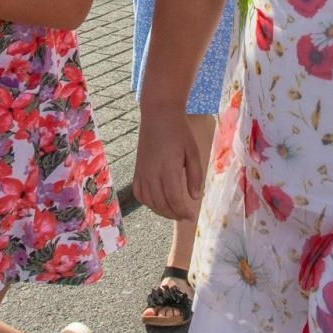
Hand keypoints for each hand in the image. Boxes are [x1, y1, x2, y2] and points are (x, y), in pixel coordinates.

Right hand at [132, 106, 203, 221]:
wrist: (159, 114)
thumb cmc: (179, 131)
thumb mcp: (193, 151)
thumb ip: (195, 175)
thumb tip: (195, 197)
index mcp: (168, 168)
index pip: (174, 199)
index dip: (183, 212)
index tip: (193, 217)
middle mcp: (152, 173)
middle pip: (161, 204)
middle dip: (174, 215)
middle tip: (186, 217)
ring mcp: (142, 172)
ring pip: (149, 201)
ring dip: (162, 212)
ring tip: (174, 213)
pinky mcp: (137, 170)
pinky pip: (139, 193)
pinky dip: (148, 203)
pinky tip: (158, 203)